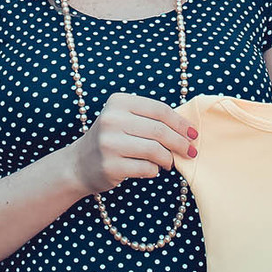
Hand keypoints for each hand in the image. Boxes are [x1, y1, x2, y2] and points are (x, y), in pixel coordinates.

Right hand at [70, 92, 196, 195]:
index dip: (180, 122)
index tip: (193, 133)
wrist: (78, 164)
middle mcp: (111, 120)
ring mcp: (109, 143)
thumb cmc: (111, 139)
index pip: (159, 110)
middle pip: (159, 130)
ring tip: (170, 162)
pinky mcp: (110, 166)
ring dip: (169, 158)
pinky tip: (152, 168)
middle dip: (180, 142)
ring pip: (155, 150)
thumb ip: (150, 119)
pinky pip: (146, 168)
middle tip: (191, 151)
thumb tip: (188, 129)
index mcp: (118, 102)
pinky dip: (155, 169)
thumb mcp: (124, 120)